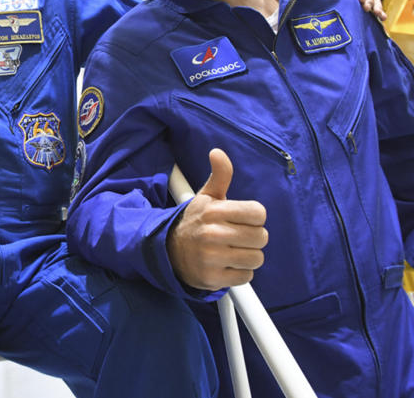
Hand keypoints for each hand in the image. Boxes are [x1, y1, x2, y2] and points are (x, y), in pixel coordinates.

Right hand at [167, 149, 267, 289]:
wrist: (169, 251)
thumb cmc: (195, 222)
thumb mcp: (206, 197)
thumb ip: (220, 175)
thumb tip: (217, 152)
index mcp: (213, 211)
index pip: (258, 214)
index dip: (253, 218)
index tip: (241, 220)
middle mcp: (211, 233)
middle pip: (261, 237)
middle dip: (252, 238)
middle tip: (235, 237)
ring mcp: (211, 257)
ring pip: (256, 258)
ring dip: (247, 257)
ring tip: (230, 251)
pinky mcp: (212, 278)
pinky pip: (246, 277)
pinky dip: (239, 273)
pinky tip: (225, 265)